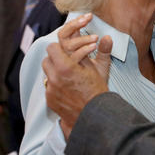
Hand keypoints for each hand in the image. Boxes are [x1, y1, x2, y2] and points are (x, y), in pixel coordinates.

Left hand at [43, 13, 112, 137]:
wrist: (94, 117)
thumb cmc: (98, 92)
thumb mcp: (100, 70)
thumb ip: (101, 51)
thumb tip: (107, 37)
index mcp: (66, 67)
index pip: (52, 47)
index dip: (59, 47)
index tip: (67, 50)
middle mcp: (54, 78)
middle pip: (47, 59)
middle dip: (55, 59)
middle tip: (68, 61)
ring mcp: (50, 90)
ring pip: (47, 73)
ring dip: (54, 71)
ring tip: (68, 75)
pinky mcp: (49, 100)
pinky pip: (48, 87)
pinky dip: (56, 85)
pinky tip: (67, 88)